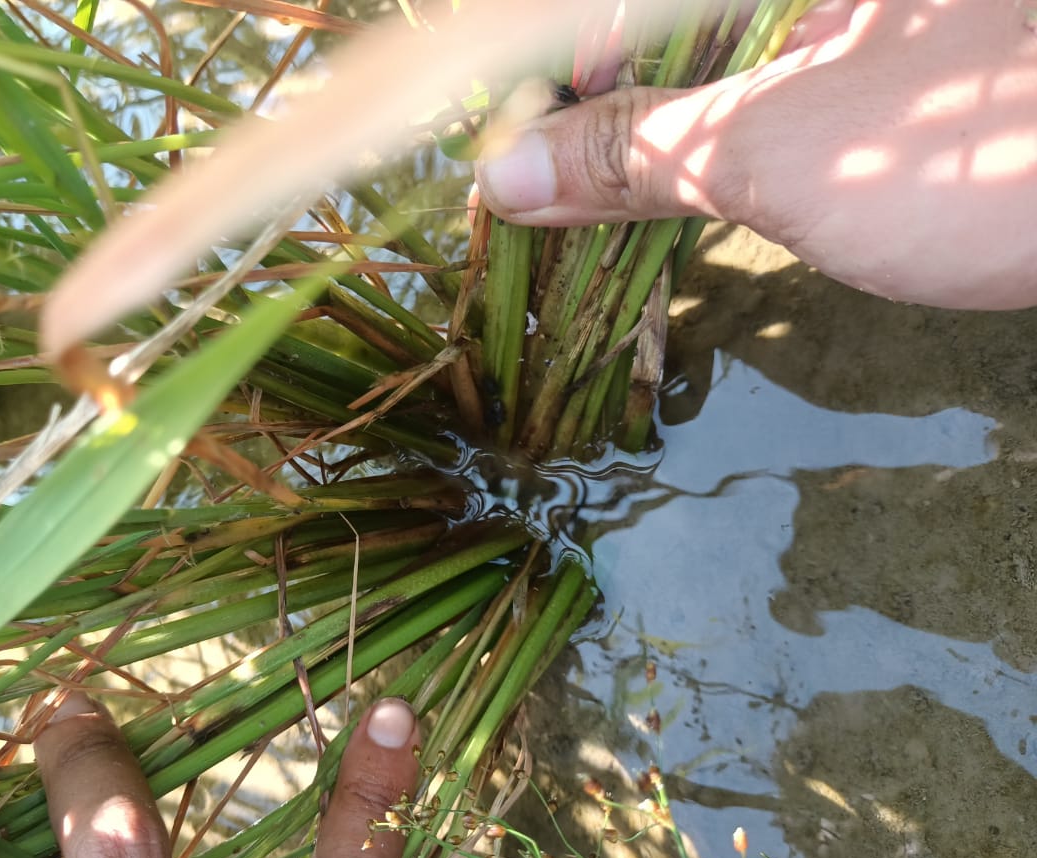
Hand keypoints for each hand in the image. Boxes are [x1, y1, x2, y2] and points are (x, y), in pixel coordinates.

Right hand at [475, 0, 1036, 309]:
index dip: (566, 59)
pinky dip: (747, 125)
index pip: (631, 3)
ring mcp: (883, 23)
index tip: (535, 151)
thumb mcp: (784, 155)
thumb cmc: (993, 153)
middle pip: (679, 23)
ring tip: (636, 197)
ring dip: (677, 119)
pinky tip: (736, 178)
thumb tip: (510, 177)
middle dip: (620, 97)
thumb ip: (635, 153)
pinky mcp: (922, 52)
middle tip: (576, 186)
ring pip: (741, 47)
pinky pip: (800, 69)